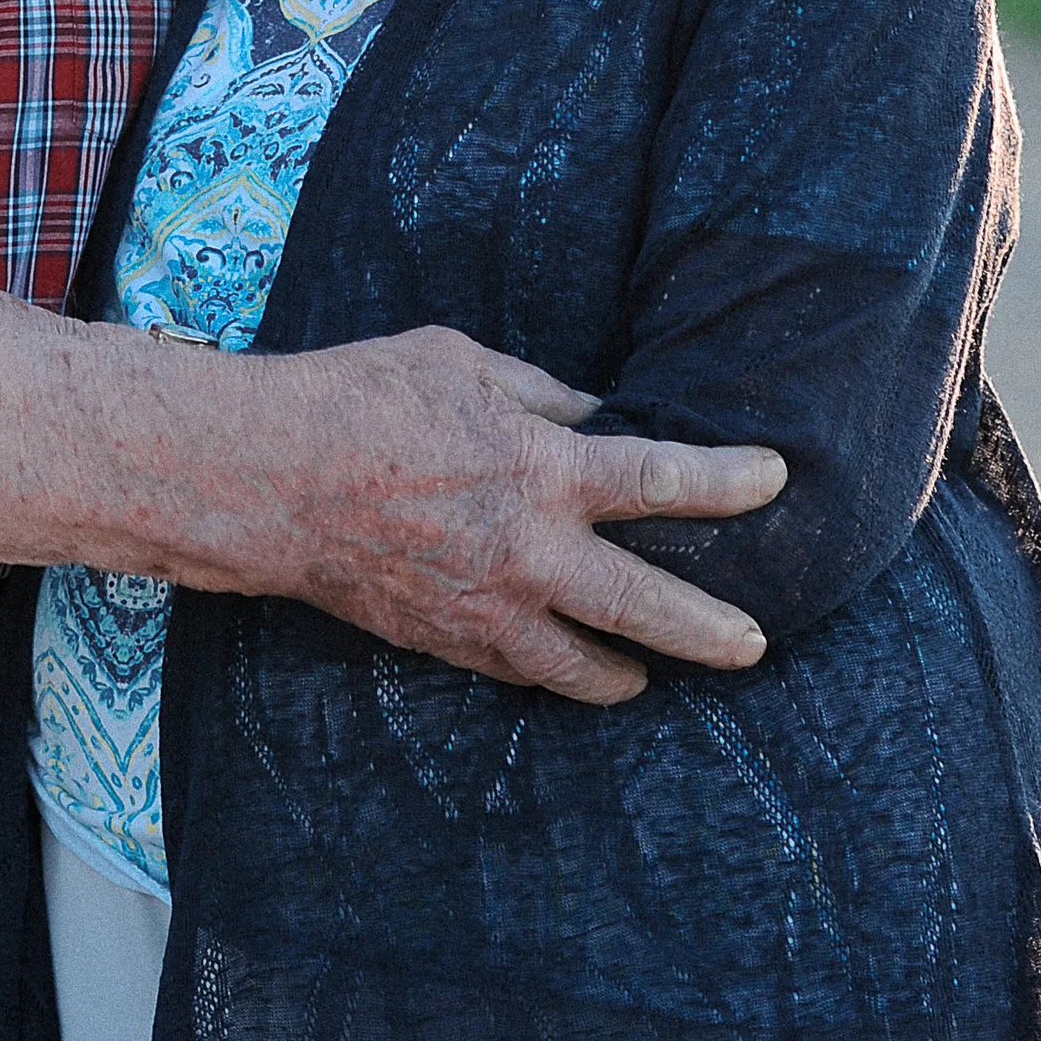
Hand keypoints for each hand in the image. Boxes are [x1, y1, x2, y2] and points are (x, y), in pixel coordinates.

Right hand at [275, 325, 784, 703]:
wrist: (266, 478)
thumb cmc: (360, 398)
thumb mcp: (461, 362)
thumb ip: (539, 395)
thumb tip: (592, 415)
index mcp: (542, 468)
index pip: (662, 479)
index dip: (727, 482)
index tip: (773, 480)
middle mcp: (528, 551)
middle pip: (647, 607)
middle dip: (710, 630)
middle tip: (754, 646)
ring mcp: (486, 607)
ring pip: (581, 665)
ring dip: (625, 674)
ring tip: (650, 678)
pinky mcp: (442, 639)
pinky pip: (514, 669)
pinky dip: (545, 670)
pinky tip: (558, 666)